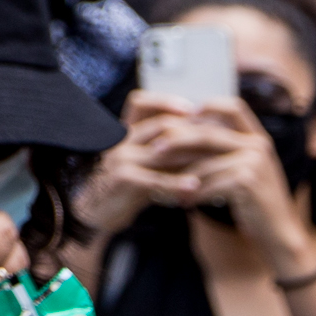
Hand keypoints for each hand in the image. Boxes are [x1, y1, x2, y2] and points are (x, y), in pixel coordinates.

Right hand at [80, 92, 209, 236]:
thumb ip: (163, 155)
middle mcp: (121, 142)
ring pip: (163, 151)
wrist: (95, 214)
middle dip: (193, 131)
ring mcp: (121, 159)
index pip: (140, 103)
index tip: (192, 110)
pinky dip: (177, 183)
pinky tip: (195, 187)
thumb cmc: (124, 190)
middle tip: (219, 139)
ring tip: (217, 162)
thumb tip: (199, 146)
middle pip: (160, 124)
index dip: (166, 102)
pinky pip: (156, 179)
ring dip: (193, 157)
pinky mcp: (123, 179)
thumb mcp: (141, 166)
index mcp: (124, 134)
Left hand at [175, 96, 315, 277]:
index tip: (181, 115)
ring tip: (164, 183)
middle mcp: (258, 145)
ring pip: (205, 162)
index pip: (233, 107)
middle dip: (177, 140)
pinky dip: (194, 193)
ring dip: (181, 175)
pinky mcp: (248, 183)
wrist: (279, 232)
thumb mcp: (243, 167)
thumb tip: (180, 131)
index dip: (207, 106)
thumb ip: (224, 148)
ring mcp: (255, 163)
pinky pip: (210, 184)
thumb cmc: (253, 198)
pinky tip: (184, 201)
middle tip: (154, 150)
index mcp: (257, 137)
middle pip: (208, 133)